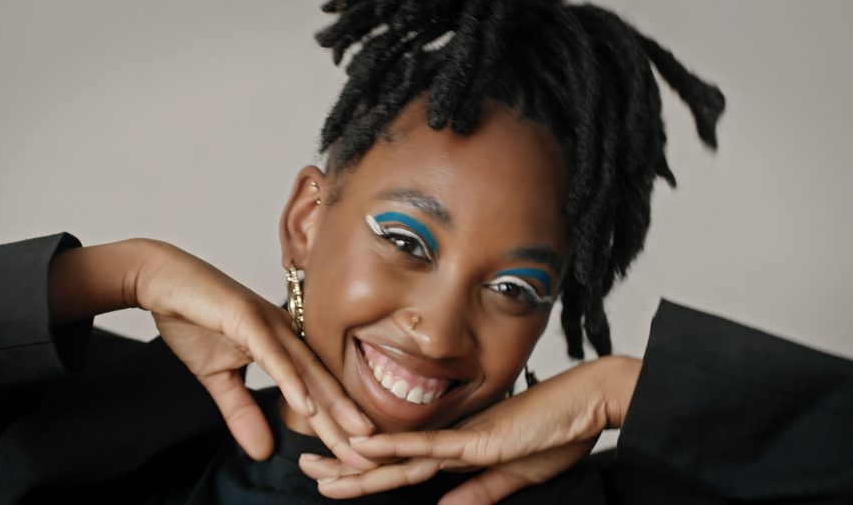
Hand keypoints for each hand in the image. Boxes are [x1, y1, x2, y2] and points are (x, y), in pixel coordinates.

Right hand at [49, 238, 374, 462]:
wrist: (161, 280)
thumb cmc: (193, 319)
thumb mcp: (218, 377)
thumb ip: (241, 411)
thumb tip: (261, 451)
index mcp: (283, 343)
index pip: (316, 388)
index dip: (338, 421)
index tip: (358, 452)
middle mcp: (285, 332)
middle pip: (323, 383)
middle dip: (347, 421)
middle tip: (373, 453)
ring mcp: (269, 323)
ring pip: (307, 371)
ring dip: (333, 406)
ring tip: (358, 435)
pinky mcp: (246, 317)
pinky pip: (273, 354)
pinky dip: (291, 380)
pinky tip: (308, 406)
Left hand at [299, 356, 640, 503]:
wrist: (589, 401)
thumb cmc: (558, 432)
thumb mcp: (514, 475)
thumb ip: (478, 493)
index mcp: (459, 450)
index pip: (404, 466)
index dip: (368, 473)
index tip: (336, 475)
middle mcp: (451, 441)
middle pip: (389, 458)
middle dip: (346, 466)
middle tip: (305, 464)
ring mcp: (461, 438)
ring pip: (397, 454)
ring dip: (355, 461)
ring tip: (316, 465)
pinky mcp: (476, 438)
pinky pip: (429, 445)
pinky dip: (395, 448)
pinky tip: (365, 447)